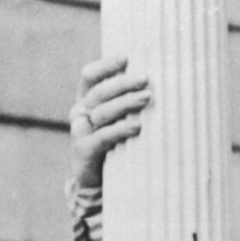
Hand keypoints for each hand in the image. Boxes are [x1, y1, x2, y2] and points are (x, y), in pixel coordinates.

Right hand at [70, 56, 152, 189]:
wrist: (97, 183)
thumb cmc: (117, 145)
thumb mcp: (121, 120)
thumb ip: (130, 103)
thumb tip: (160, 84)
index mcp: (86, 100)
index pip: (89, 76)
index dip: (105, 65)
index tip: (126, 57)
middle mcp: (80, 112)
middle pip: (99, 92)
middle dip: (122, 83)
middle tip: (145, 79)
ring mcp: (80, 131)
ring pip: (102, 111)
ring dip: (125, 103)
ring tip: (146, 98)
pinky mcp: (84, 150)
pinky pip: (103, 136)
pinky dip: (120, 130)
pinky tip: (137, 127)